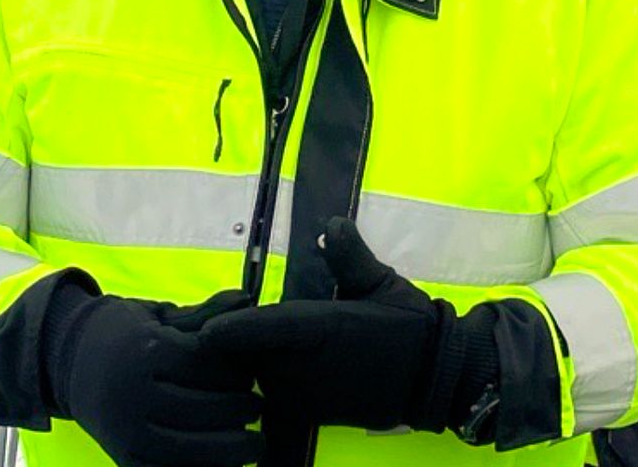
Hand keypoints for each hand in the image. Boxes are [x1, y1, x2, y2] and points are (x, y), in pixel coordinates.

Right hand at [46, 287, 263, 466]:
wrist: (70, 360)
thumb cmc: (125, 332)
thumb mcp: (161, 316)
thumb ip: (205, 314)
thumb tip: (247, 297)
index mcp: (146, 350)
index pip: (206, 366)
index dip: (236, 373)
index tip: (253, 375)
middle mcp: (133, 392)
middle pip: (202, 408)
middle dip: (238, 411)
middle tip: (259, 407)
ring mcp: (126, 431)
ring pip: (189, 449)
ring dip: (228, 450)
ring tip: (252, 443)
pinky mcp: (123, 459)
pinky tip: (225, 464)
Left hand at [200, 217, 458, 432]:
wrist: (432, 378)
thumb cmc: (406, 324)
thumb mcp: (382, 281)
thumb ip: (351, 256)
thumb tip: (332, 223)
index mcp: (327, 329)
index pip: (273, 329)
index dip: (236, 331)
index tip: (206, 331)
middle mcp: (312, 366)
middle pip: (254, 356)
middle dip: (230, 344)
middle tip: (210, 323)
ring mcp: (310, 395)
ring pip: (259, 377)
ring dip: (243, 362)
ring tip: (224, 344)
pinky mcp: (311, 414)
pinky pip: (273, 397)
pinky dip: (260, 381)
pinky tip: (253, 366)